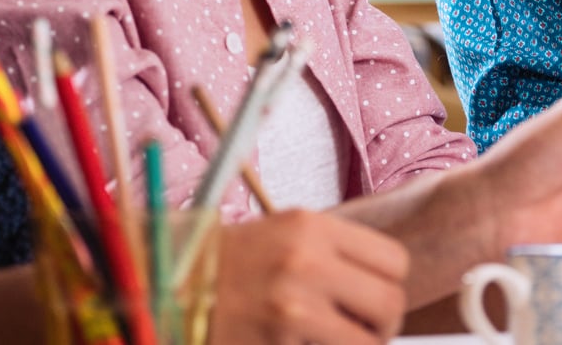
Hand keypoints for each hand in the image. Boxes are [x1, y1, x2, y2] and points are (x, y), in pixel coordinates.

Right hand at [211, 210, 409, 343]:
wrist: (166, 289)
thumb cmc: (230, 266)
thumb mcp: (284, 235)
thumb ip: (333, 253)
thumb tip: (386, 287)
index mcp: (312, 227)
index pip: (394, 261)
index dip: (389, 286)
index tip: (371, 300)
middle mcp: (306, 261)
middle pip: (391, 303)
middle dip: (382, 326)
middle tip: (362, 332)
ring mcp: (292, 307)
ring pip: (369, 343)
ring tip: (330, 341)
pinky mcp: (279, 343)